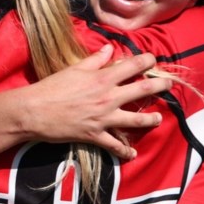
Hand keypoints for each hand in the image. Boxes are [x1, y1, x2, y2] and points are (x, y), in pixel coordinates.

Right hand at [15, 45, 171, 159]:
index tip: (153, 59)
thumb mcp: (73, 69)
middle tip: (169, 85)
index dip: (147, 60)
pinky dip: (125, 151)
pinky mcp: (95, 135)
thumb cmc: (52, 87)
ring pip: (136, 120)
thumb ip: (95, 60)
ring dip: (151, 119)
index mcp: (102, 78)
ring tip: (159, 119)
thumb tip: (109, 49)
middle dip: (160, 86)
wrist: (34, 111)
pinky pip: (114, 145)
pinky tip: (132, 154)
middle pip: (142, 90)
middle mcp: (108, 97)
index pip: (133, 66)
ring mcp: (103, 118)